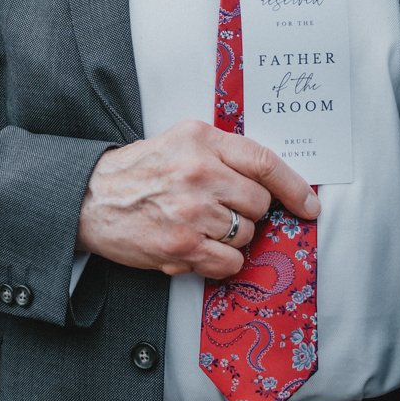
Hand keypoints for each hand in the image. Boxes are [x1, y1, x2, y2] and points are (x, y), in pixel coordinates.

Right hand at [76, 120, 318, 278]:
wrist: (89, 199)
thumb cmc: (138, 172)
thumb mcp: (179, 141)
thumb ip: (222, 153)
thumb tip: (271, 181)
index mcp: (201, 139)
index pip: (264, 161)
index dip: (295, 186)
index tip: (310, 205)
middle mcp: (199, 171)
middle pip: (259, 203)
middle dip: (247, 212)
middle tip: (219, 210)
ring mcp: (191, 210)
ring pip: (246, 234)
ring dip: (231, 237)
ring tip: (198, 226)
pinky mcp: (182, 245)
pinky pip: (230, 261)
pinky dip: (220, 261)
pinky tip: (198, 249)